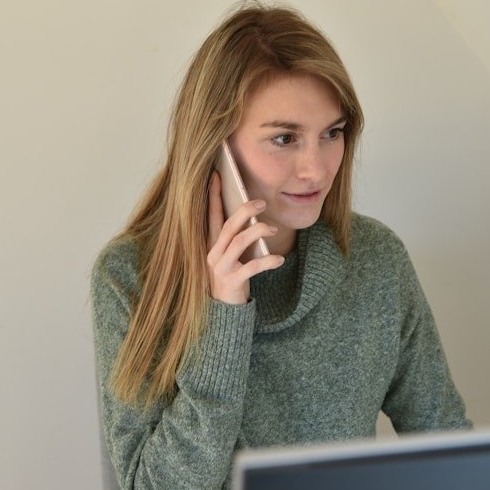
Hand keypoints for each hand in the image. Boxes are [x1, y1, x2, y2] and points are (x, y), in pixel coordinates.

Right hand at [206, 172, 283, 304]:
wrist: (223, 313)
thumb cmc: (230, 278)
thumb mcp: (229, 257)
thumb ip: (235, 239)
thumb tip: (252, 216)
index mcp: (210, 245)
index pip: (210, 215)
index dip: (213, 195)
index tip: (217, 175)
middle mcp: (212, 254)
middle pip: (228, 225)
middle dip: (245, 210)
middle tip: (262, 202)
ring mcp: (220, 268)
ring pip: (238, 242)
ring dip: (258, 232)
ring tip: (274, 230)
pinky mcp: (232, 282)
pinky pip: (252, 267)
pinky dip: (267, 261)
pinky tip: (279, 260)